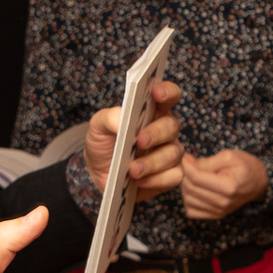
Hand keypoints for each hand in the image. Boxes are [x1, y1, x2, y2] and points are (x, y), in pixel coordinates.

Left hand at [84, 79, 183, 198]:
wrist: (100, 175)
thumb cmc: (105, 145)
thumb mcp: (98, 127)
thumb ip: (109, 117)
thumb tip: (122, 117)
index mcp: (152, 111)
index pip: (168, 95)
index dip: (167, 91)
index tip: (157, 93)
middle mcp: (165, 130)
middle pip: (172, 126)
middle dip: (156, 133)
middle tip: (139, 141)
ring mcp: (170, 152)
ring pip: (173, 153)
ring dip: (152, 162)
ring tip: (133, 170)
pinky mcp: (171, 174)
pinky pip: (174, 175)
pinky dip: (156, 179)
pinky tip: (139, 181)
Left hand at [181, 149, 268, 220]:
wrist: (258, 182)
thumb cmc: (245, 166)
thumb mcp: (228, 156)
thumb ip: (207, 161)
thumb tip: (187, 163)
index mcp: (228, 186)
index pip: (196, 177)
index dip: (186, 165)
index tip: (187, 157)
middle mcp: (223, 202)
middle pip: (190, 189)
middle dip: (185, 175)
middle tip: (190, 165)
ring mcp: (219, 211)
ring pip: (188, 201)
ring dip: (186, 187)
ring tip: (194, 177)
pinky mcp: (216, 216)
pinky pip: (191, 212)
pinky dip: (189, 200)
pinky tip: (196, 190)